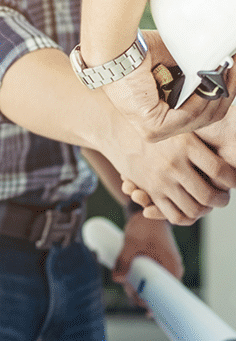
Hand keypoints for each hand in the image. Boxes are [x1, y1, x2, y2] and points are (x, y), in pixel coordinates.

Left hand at [100, 31, 235, 142]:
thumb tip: (226, 67)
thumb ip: (198, 70)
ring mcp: (154, 131)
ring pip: (202, 118)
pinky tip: (208, 78)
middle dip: (226, 91)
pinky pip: (190, 117)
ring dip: (218, 91)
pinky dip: (202, 97)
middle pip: (207, 117)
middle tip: (233, 65)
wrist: (114, 49)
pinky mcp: (152, 129)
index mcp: (163, 113)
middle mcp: (158, 126)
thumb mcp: (177, 61)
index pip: (202, 112)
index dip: (222, 91)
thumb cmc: (139, 51)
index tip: (232, 67)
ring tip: (227, 67)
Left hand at [112, 214, 182, 307]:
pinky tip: (128, 281)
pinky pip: (149, 278)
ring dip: (137, 288)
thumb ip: (123, 261)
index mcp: (171, 268)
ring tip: (125, 282)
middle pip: (157, 293)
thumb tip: (117, 280)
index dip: (153, 303)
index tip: (143, 308)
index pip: (166, 295)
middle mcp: (171, 270)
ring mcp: (165, 268)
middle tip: (127, 290)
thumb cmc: (143, 226)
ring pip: (151, 286)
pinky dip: (139, 281)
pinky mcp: (157, 264)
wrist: (146, 213)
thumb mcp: (131, 243)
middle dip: (141, 295)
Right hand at [120, 105, 235, 219]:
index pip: (220, 171)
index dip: (232, 179)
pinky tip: (188, 209)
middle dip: (221, 200)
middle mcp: (174, 164)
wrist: (117, 128)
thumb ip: (200, 136)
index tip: (234, 180)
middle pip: (209, 195)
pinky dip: (184, 217)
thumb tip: (228, 149)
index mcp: (186, 145)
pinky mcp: (150, 191)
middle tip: (223, 198)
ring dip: (204, 211)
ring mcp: (161, 180)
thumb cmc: (153, 123)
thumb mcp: (178, 123)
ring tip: (208, 205)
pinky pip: (173, 214)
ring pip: (193, 209)